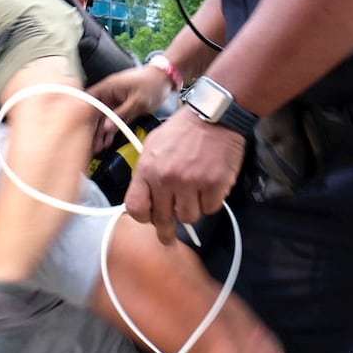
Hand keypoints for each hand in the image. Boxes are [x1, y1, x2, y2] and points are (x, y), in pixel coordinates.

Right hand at [86, 63, 173, 151]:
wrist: (166, 78)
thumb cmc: (152, 83)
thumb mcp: (137, 102)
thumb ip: (121, 115)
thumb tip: (106, 127)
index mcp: (108, 88)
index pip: (88, 101)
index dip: (82, 115)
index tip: (80, 129)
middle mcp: (108, 95)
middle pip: (95, 114)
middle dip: (92, 129)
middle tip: (91, 145)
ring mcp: (115, 102)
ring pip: (103, 120)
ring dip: (101, 133)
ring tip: (98, 148)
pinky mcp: (122, 108)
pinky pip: (114, 121)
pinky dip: (111, 130)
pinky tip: (107, 141)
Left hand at [124, 110, 245, 242]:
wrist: (214, 115)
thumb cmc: (182, 130)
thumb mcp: (153, 146)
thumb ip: (146, 175)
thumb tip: (144, 201)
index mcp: (148, 169)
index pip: (136, 208)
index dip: (143, 218)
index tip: (149, 220)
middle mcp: (168, 178)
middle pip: (163, 219)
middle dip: (166, 229)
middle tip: (168, 236)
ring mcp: (192, 183)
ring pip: (188, 218)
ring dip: (191, 210)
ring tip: (194, 195)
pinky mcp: (215, 185)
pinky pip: (210, 209)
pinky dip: (210, 202)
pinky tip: (209, 188)